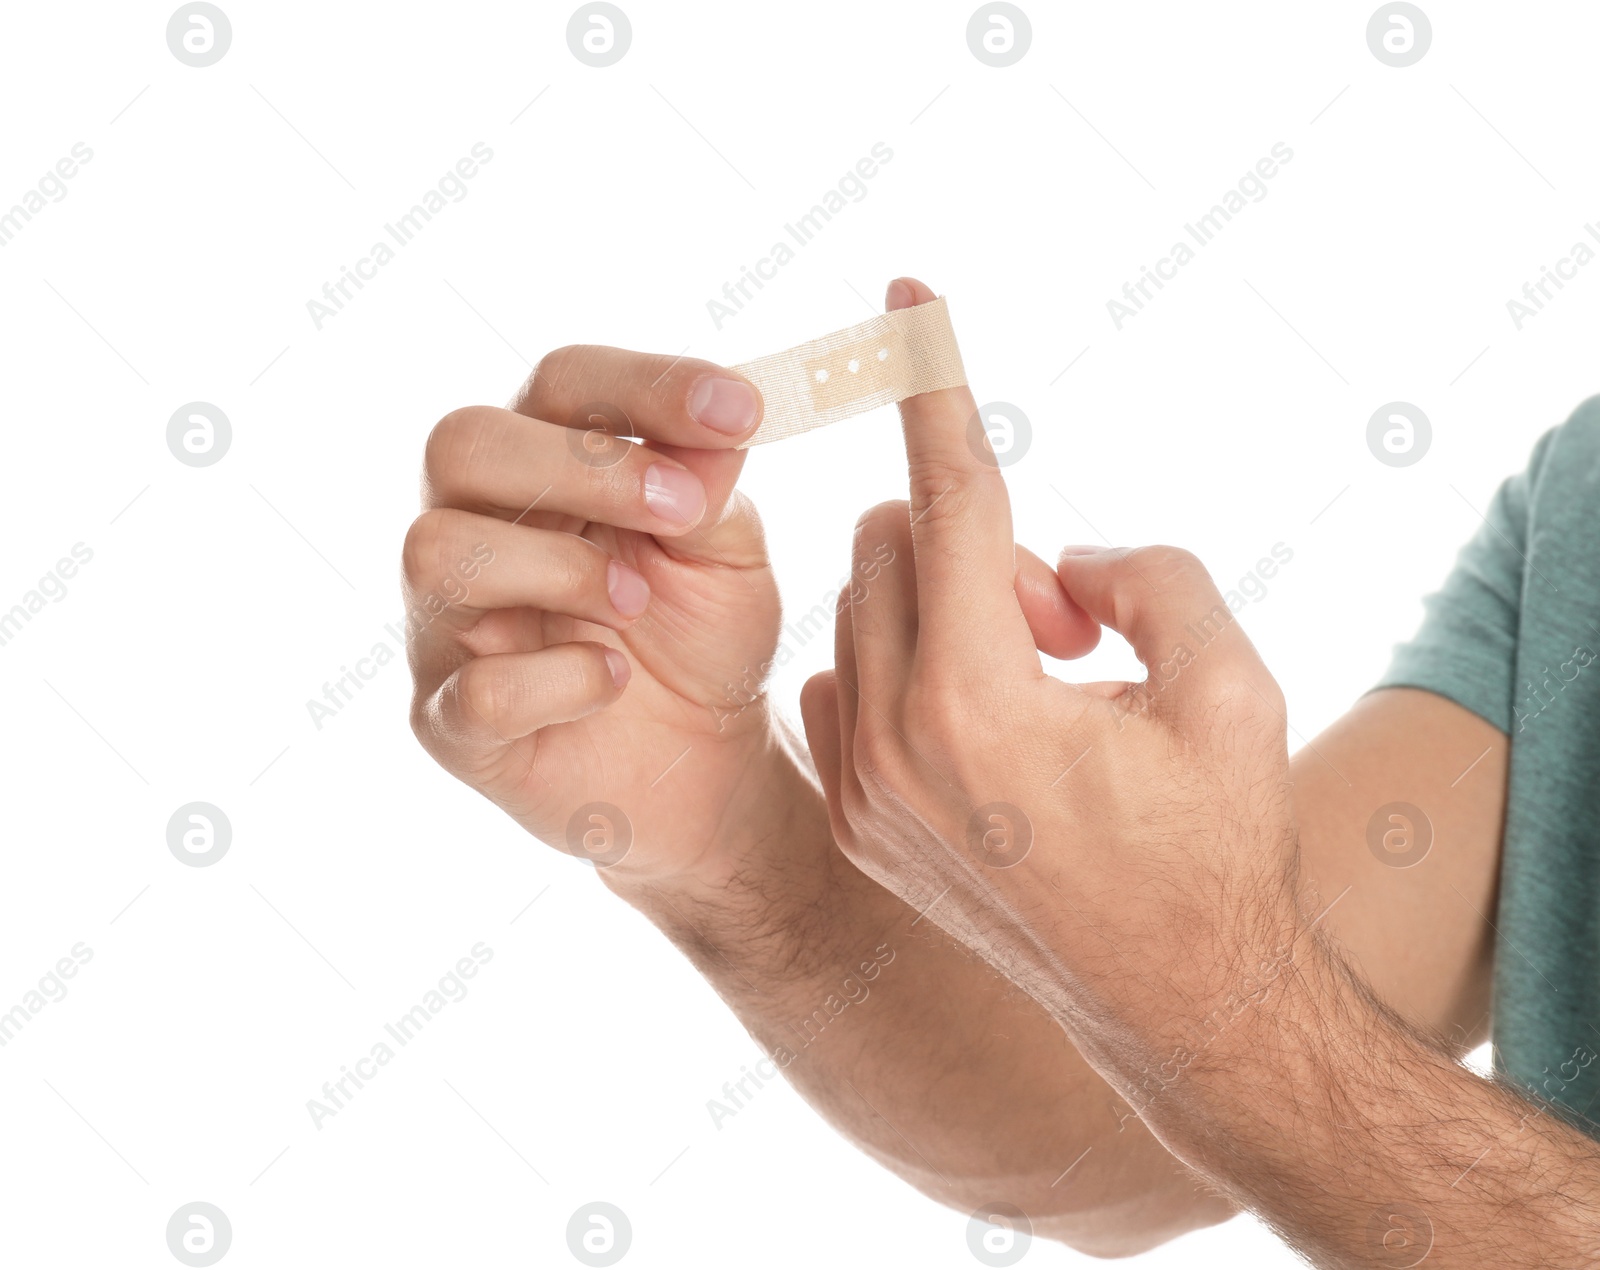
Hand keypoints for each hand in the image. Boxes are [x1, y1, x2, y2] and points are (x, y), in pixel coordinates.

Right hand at [404, 346, 785, 883]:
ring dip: (558, 566)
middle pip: (461, 443)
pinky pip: (471, 690)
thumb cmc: (703, 639)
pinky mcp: (452, 725)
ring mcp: (450, 628)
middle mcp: (476, 529)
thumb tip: (712, 429)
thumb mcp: (726, 551)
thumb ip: (709, 485)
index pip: (560, 383)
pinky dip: (559, 680)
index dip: (645, 384)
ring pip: (436, 550)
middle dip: (582, 465)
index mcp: (543, 466)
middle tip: (681, 510)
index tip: (743, 411)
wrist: (709, 770)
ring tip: (637, 602)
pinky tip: (614, 679)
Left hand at [800, 281, 1302, 1093]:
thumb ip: (1148, 574)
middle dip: (973, 540)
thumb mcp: (1229, 686)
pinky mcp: (851, 822)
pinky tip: (974, 725)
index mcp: (979, 702)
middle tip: (1062, 616)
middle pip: (890, 544)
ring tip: (1032, 679)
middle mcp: (892, 744)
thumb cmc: (1220, 847)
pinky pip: (837, 683)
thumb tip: (1062, 557)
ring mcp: (859, 790)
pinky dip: (896, 665)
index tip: (906, 296)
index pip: (950, 500)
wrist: (1179, 1001)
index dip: (935, 387)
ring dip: (941, 603)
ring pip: (859, 610)